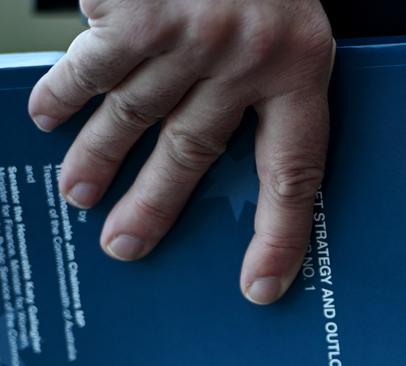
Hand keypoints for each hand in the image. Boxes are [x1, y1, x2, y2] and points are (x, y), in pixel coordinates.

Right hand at [28, 0, 333, 304]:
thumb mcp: (285, 18)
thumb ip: (264, 77)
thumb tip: (216, 138)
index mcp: (300, 65)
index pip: (295, 171)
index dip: (280, 234)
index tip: (261, 284)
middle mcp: (244, 58)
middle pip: (196, 154)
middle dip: (156, 205)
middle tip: (127, 244)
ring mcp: (188, 38)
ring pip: (136, 117)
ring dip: (100, 159)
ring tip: (79, 194)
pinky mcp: (135, 16)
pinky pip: (94, 70)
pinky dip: (66, 98)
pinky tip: (47, 118)